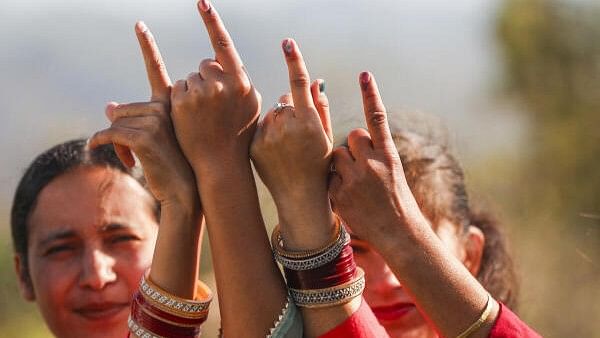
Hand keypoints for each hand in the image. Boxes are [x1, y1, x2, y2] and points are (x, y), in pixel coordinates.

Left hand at [89, 22, 196, 206]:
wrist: (187, 192)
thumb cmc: (176, 167)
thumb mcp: (156, 141)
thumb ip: (136, 120)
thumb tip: (109, 106)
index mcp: (172, 105)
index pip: (156, 70)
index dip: (147, 46)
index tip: (139, 25)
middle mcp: (166, 107)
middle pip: (124, 110)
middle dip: (121, 132)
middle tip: (131, 154)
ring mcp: (156, 120)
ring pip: (116, 122)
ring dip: (114, 143)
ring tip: (130, 160)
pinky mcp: (144, 136)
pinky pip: (110, 133)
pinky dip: (101, 143)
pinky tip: (103, 153)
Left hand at [170, 0, 259, 173]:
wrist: (219, 163)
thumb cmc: (238, 136)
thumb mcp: (249, 108)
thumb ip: (239, 83)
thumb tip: (221, 63)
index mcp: (242, 83)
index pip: (224, 45)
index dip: (212, 22)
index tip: (201, 2)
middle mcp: (222, 84)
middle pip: (206, 65)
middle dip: (206, 79)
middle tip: (212, 106)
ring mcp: (201, 92)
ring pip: (190, 77)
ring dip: (192, 91)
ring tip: (202, 117)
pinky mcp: (181, 101)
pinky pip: (176, 89)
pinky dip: (179, 101)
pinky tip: (189, 119)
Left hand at [251, 38, 332, 204]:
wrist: (298, 195)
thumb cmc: (317, 164)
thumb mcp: (325, 135)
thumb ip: (320, 106)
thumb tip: (315, 80)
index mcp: (308, 122)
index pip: (299, 83)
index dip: (294, 60)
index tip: (287, 43)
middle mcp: (287, 126)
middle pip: (283, 100)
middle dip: (289, 109)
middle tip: (296, 133)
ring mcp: (268, 136)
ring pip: (270, 114)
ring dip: (276, 122)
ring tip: (285, 147)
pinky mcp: (254, 144)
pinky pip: (259, 127)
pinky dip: (266, 133)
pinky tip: (274, 152)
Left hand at [329, 72, 425, 246]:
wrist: (399, 233)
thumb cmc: (396, 202)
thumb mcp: (393, 173)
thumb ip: (374, 154)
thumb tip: (351, 137)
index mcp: (389, 154)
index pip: (377, 118)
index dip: (370, 95)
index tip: (363, 74)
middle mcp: (373, 162)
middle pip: (350, 138)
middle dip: (353, 150)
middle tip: (364, 171)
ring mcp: (355, 178)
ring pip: (336, 156)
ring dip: (341, 167)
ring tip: (357, 187)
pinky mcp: (340, 193)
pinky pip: (329, 177)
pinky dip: (335, 184)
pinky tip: (350, 199)